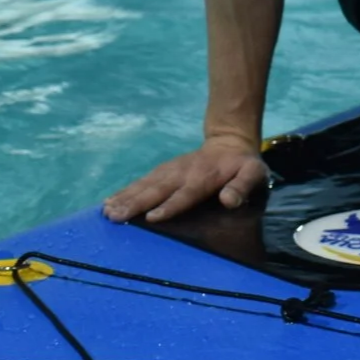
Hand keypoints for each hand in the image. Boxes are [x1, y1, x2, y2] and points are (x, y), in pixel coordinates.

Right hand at [103, 134, 270, 224]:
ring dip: (125, 197)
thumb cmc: (242, 165)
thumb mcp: (253, 174)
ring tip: (107, 211)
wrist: (229, 142)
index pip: (186, 193)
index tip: (152, 217)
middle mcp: (182, 173)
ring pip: (145, 185)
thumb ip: (242, 187)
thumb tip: (228, 200)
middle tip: (116, 216)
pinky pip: (142, 181)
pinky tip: (109, 201)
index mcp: (205, 177)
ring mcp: (170, 170)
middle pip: (158, 189)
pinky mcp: (162, 171)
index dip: (170, 205)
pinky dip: (125, 191)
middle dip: (136, 203)